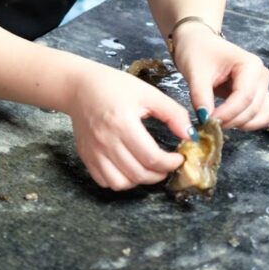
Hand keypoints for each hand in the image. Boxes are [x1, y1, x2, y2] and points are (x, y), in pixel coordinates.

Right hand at [65, 62, 191, 190]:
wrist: (78, 87)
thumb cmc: (113, 86)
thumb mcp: (148, 93)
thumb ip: (173, 113)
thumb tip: (190, 135)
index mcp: (122, 123)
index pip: (152, 158)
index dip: (171, 163)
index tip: (178, 157)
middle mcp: (105, 141)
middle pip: (138, 174)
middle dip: (160, 174)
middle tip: (167, 164)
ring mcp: (93, 151)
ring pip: (121, 183)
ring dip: (139, 181)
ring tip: (148, 168)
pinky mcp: (85, 156)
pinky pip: (104, 181)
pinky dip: (120, 180)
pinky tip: (128, 167)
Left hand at [171, 24, 268, 130]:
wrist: (197, 42)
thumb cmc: (196, 51)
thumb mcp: (195, 71)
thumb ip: (200, 95)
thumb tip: (205, 118)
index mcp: (250, 65)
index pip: (244, 97)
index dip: (227, 113)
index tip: (207, 121)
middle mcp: (261, 75)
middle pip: (254, 108)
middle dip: (232, 120)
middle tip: (209, 125)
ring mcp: (262, 86)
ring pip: (264, 115)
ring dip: (244, 124)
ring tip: (219, 123)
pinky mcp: (258, 95)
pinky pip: (262, 115)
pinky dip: (249, 122)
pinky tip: (229, 121)